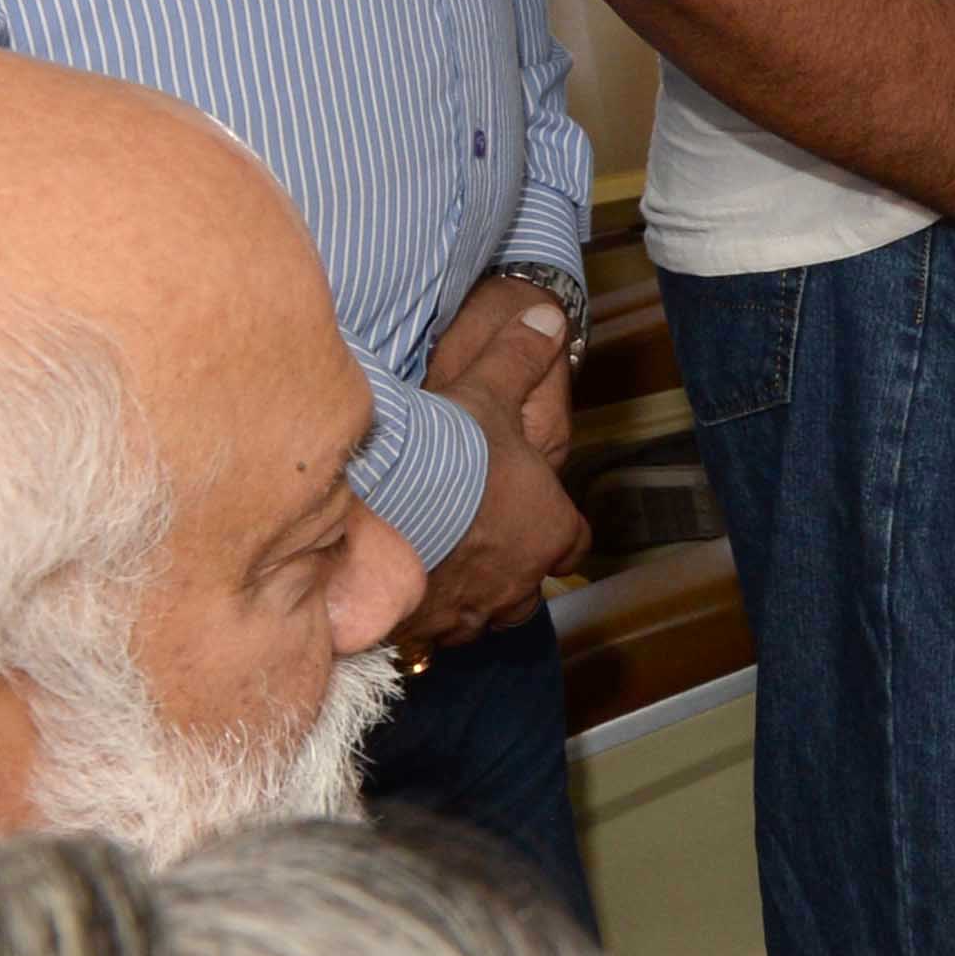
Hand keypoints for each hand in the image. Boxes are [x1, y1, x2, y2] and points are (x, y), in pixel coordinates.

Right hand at [403, 288, 585, 650]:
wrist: (380, 516)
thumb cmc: (446, 457)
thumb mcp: (487, 393)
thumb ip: (519, 356)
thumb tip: (549, 315)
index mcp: (548, 530)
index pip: (574, 543)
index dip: (558, 531)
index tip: (542, 520)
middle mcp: (517, 582)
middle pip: (529, 590)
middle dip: (512, 571)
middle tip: (484, 547)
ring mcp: (468, 614)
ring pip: (481, 618)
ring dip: (468, 598)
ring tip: (440, 573)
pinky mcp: (420, 635)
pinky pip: (429, 640)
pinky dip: (420, 621)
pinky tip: (397, 599)